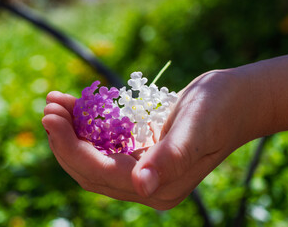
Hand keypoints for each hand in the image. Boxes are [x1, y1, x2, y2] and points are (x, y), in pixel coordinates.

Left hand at [42, 70, 257, 209]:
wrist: (238, 100)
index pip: (101, 172)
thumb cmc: (221, 109)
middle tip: (49, 106)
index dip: (71, 148)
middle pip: (90, 169)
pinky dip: (88, 128)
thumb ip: (170, 159)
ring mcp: (145, 170)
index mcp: (161, 187)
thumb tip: (142, 187)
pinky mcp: (143, 152)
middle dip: (64, 141)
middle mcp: (149, 185)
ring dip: (72, 133)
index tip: (51, 117)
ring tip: (57, 102)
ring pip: (94, 157)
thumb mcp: (196, 129)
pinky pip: (106, 144)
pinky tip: (78, 106)